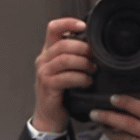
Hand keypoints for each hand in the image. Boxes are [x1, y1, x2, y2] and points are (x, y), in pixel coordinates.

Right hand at [31, 18, 93, 133]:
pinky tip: (87, 81)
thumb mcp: (67, 70)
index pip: (53, 28)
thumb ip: (75, 57)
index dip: (68, 23)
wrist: (49, 116)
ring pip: (65, 59)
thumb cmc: (61, 93)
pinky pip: (66, 77)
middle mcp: (44, 60)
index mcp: (48, 52)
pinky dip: (80, 78)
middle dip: (83, 48)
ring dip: (83, 63)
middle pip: (63, 44)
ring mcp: (44, 73)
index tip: (83, 26)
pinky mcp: (48, 86)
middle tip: (95, 56)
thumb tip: (95, 46)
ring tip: (92, 69)